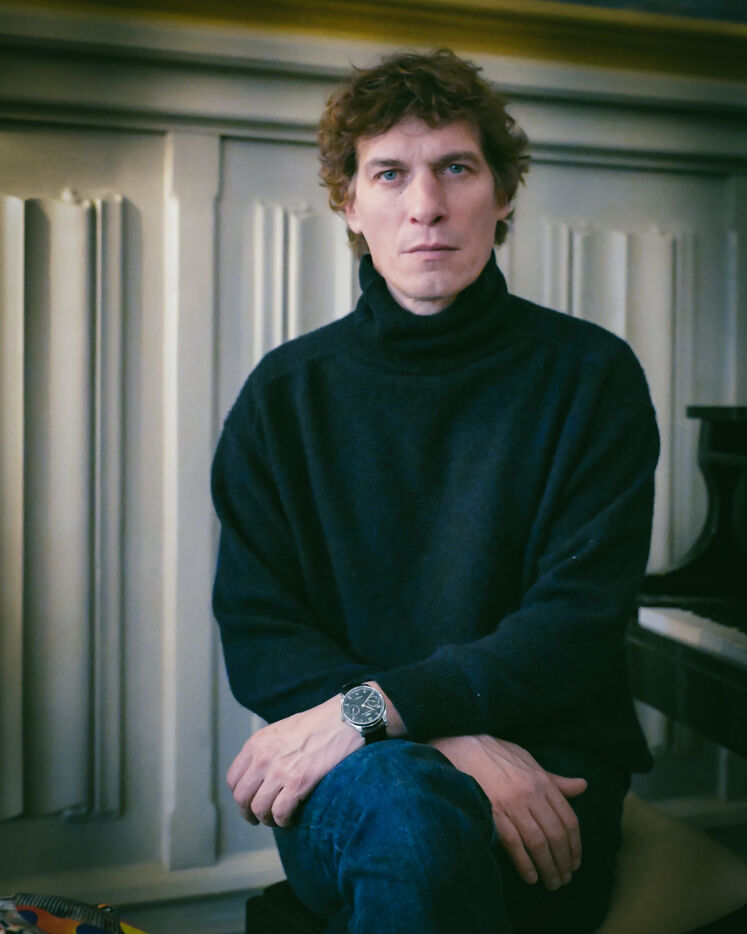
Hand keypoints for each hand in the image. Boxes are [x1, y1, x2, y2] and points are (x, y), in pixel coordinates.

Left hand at [227, 694, 361, 827]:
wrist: (343, 719)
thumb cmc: (317, 724)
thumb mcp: (282, 730)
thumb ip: (266, 750)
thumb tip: (260, 775)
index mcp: (257, 743)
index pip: (233, 778)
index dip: (240, 794)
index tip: (250, 801)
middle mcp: (263, 757)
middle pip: (242, 798)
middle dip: (249, 812)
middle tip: (259, 818)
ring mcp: (280, 771)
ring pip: (259, 809)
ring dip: (267, 819)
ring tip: (278, 819)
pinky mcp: (298, 782)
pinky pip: (280, 813)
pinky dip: (284, 821)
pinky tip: (292, 818)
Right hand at [430, 734, 586, 890]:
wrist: (462, 749)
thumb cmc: (497, 755)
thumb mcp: (528, 761)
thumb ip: (555, 780)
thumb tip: (583, 786)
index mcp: (542, 782)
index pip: (569, 819)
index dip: (575, 846)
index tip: (575, 862)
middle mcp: (530, 794)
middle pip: (556, 835)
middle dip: (563, 861)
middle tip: (565, 878)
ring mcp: (512, 804)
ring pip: (539, 843)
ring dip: (548, 867)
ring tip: (552, 882)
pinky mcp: (492, 814)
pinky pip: (514, 844)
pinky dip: (525, 864)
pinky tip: (531, 877)